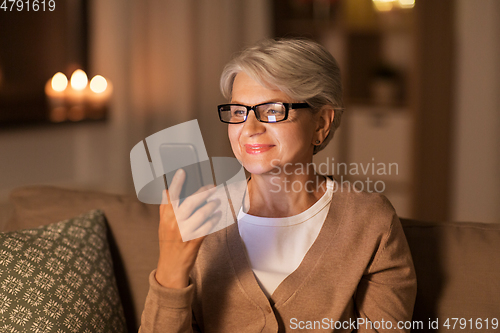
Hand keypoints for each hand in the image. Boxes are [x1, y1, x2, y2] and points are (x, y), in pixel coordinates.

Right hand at [155, 169, 221, 288]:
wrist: (171, 267)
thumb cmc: (168, 243)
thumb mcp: (163, 225)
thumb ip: (165, 207)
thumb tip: (166, 190)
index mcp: (166, 217)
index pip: (171, 197)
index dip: (177, 183)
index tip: (182, 171)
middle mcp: (174, 223)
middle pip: (190, 203)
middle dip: (203, 193)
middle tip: (212, 187)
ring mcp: (185, 232)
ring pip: (201, 214)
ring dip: (212, 206)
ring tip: (217, 202)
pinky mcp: (195, 241)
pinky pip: (207, 227)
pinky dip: (214, 219)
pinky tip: (218, 215)